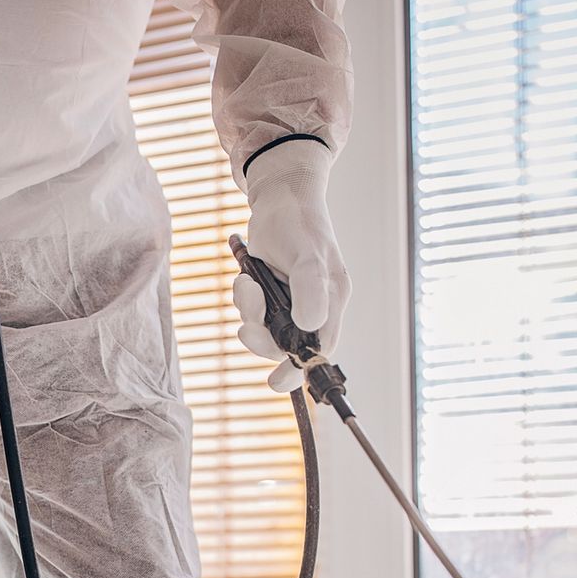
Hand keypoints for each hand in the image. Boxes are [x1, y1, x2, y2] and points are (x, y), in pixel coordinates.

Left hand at [232, 140, 348, 369]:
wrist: (277, 195)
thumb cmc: (297, 221)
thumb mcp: (306, 254)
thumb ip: (309, 289)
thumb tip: (310, 327)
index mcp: (332, 299)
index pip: (322, 347)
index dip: (301, 369)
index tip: (277, 382)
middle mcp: (313, 304)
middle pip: (287, 345)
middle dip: (263, 339)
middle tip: (246, 329)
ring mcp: (290, 300)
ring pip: (266, 330)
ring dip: (250, 314)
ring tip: (248, 284)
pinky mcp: (270, 292)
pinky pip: (253, 312)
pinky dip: (244, 299)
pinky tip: (246, 276)